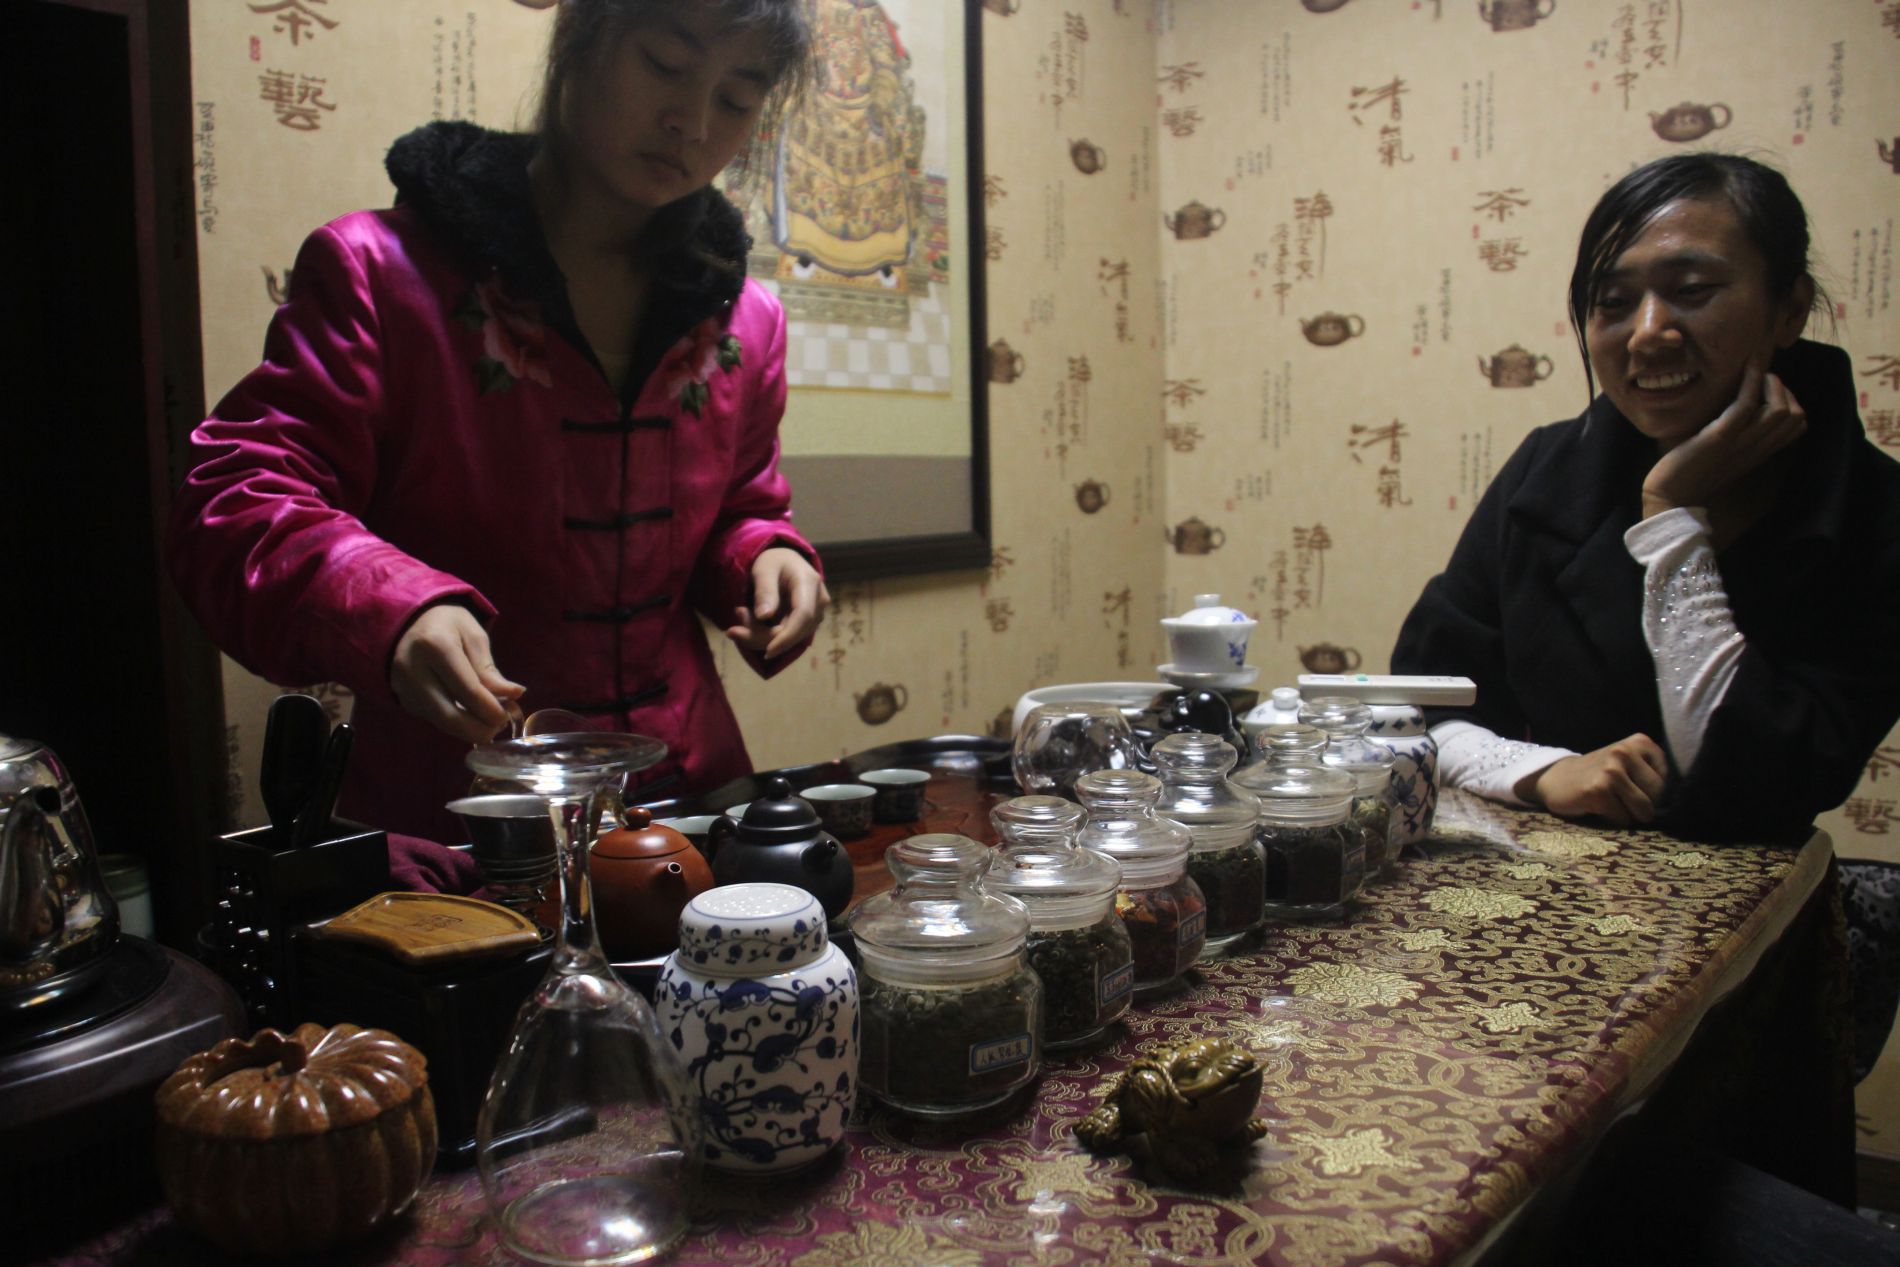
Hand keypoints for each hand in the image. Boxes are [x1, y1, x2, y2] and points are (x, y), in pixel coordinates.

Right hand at [389, 603, 524, 743]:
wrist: (408, 623)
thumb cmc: (447, 625)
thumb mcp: (474, 636)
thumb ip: (489, 669)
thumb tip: (515, 694)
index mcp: (435, 646)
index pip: (468, 690)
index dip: (491, 709)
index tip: (508, 715)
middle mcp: (414, 670)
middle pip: (450, 716)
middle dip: (480, 730)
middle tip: (500, 726)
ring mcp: (404, 688)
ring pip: (441, 723)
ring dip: (469, 730)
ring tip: (489, 722)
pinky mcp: (404, 700)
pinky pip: (434, 719)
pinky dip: (455, 723)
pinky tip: (470, 714)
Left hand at [725, 547, 828, 659]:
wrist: (784, 562)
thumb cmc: (773, 562)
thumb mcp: (763, 569)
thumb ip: (764, 590)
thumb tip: (764, 616)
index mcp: (809, 583)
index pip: (803, 616)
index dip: (787, 637)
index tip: (767, 652)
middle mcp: (819, 601)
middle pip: (795, 631)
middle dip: (762, 635)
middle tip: (733, 625)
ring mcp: (816, 614)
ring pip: (789, 638)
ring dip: (760, 634)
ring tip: (740, 614)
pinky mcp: (807, 624)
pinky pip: (786, 637)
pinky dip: (764, 634)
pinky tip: (748, 619)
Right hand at [1519, 733, 1669, 825]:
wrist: (1556, 778)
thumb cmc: (1600, 775)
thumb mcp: (1629, 763)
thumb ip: (1654, 774)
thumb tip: (1681, 804)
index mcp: (1640, 742)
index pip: (1668, 779)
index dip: (1654, 791)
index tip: (1634, 786)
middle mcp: (1624, 752)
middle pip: (1658, 795)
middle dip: (1644, 804)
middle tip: (1622, 798)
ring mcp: (1611, 771)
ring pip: (1643, 809)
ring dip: (1630, 814)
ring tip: (1612, 803)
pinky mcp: (1598, 791)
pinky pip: (1623, 819)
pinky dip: (1613, 819)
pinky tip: (1598, 807)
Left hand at [1641, 357, 1805, 518]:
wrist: (1669, 497)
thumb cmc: (1688, 472)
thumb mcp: (1722, 452)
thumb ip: (1736, 436)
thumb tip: (1737, 411)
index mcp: (1758, 453)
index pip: (1796, 427)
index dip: (1792, 402)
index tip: (1770, 390)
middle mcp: (1756, 449)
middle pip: (1795, 416)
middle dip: (1785, 390)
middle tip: (1764, 378)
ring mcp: (1740, 444)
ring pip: (1781, 411)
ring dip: (1773, 383)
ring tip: (1759, 371)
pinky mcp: (1720, 437)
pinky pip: (1747, 406)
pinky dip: (1751, 381)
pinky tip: (1748, 366)